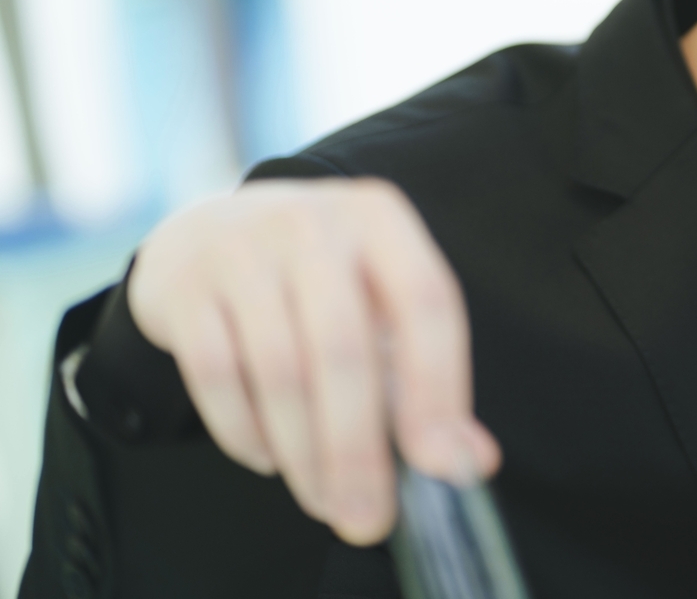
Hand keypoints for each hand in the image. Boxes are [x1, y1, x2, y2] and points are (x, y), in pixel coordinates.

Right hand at [127, 177, 499, 543]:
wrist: (207, 236)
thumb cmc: (317, 283)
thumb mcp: (379, 306)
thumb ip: (426, 382)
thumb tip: (470, 460)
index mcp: (382, 220)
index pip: (427, 302)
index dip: (437, 386)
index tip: (440, 464)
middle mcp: (315, 224)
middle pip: (345, 349)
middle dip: (358, 448)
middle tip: (367, 517)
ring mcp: (242, 248)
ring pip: (279, 371)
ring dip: (304, 453)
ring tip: (324, 500)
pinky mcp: (184, 286)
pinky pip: (216, 375)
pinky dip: (245, 432)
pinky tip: (268, 460)